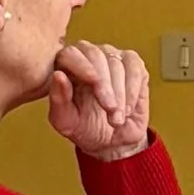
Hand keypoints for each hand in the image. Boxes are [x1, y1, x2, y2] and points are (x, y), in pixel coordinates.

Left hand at [47, 39, 150, 158]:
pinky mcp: (133, 63)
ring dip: (120, 93)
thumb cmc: (84, 128)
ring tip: (117, 119)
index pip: (71, 53)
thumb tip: (58, 75)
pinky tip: (127, 108)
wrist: (112, 140)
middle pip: (96, 55)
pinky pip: (135, 69)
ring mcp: (111, 56)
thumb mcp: (66, 122)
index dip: (83, 65)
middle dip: (105, 84)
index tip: (93, 82)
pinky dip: (133, 90)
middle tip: (110, 109)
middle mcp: (87, 55)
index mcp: (65, 65)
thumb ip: (58, 100)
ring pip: (117, 63)